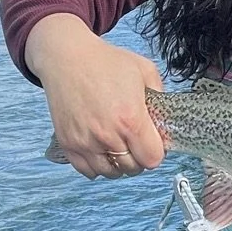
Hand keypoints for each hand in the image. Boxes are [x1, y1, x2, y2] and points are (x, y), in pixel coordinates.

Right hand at [25, 14, 165, 178]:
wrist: (67, 57)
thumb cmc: (105, 62)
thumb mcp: (145, 71)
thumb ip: (160, 99)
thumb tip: (164, 123)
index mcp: (130, 119)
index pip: (152, 159)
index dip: (156, 151)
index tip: (152, 142)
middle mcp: (107, 135)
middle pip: (133, 168)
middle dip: (138, 157)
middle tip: (135, 141)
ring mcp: (85, 142)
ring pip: (111, 173)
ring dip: (118, 163)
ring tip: (118, 145)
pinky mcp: (68, 144)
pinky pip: (88, 171)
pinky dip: (97, 165)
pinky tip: (102, 150)